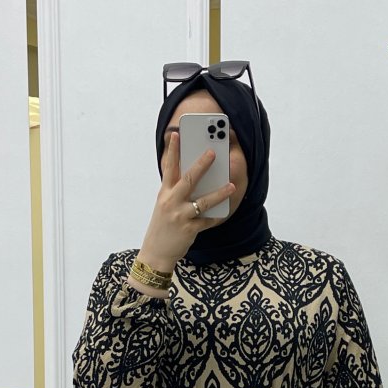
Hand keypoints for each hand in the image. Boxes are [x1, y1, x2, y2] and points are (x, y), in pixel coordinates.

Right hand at [139, 130, 235, 267]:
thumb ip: (177, 192)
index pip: (168, 168)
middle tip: (213, 152)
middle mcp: (171, 202)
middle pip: (188, 179)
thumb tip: (197, 178)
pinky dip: (217, 217)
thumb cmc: (163, 226)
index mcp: (164, 193)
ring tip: (231, 185)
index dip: (173, 151)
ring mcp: (180, 216)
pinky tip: (226, 212)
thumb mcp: (165, 205)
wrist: (156, 252)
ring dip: (219, 193)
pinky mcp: (189, 230)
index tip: (176, 135)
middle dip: (201, 165)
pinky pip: (207, 221)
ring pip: (203, 202)